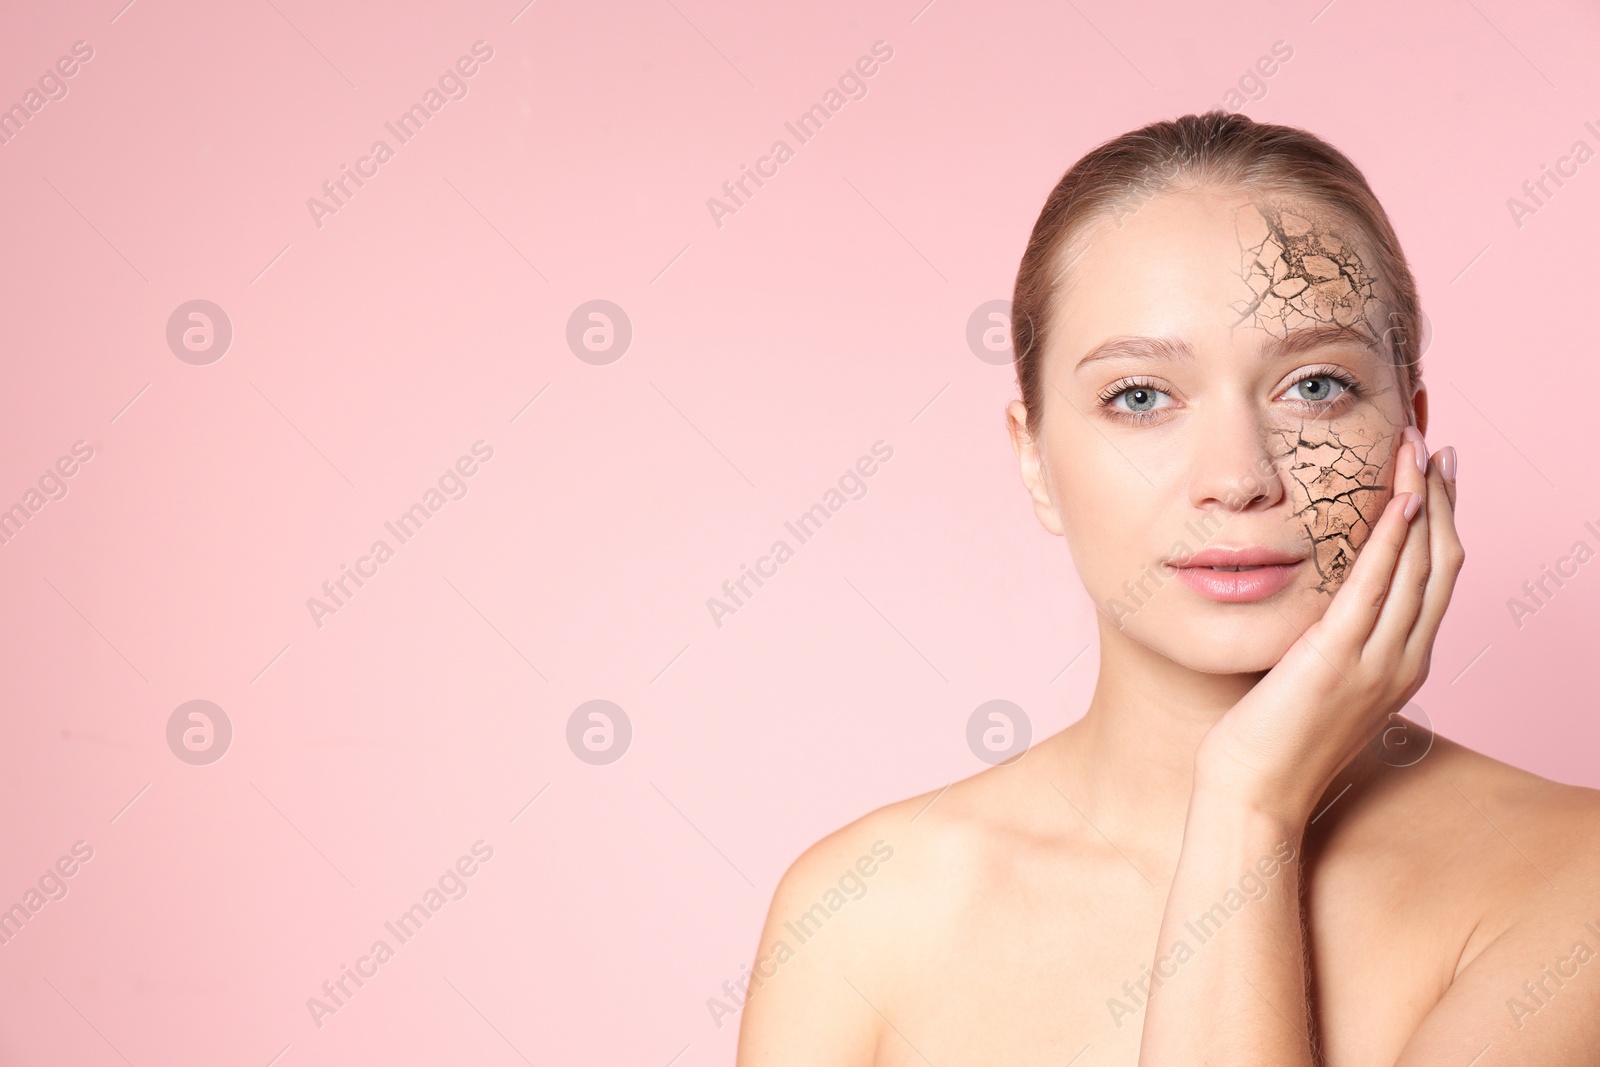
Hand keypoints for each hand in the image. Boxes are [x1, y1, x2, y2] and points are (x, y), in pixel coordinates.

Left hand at [1193, 428, 1464, 825]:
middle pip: (1442, 565)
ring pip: (1419, 568)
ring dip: (1422, 502)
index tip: (1434, 476)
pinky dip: (1393, 541)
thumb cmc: (1269, 742)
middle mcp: (1402, 663)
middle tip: (1431, 447)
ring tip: (1415, 451)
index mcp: (1401, 667)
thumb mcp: (1313, 681)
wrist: (1254, 795)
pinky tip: (1400, 501)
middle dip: (1442, 500)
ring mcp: (1377, 664)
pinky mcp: (1338, 662)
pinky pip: (1375, 589)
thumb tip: (1320, 603)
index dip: (1441, 523)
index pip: (1436, 580)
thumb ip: (1330, 642)